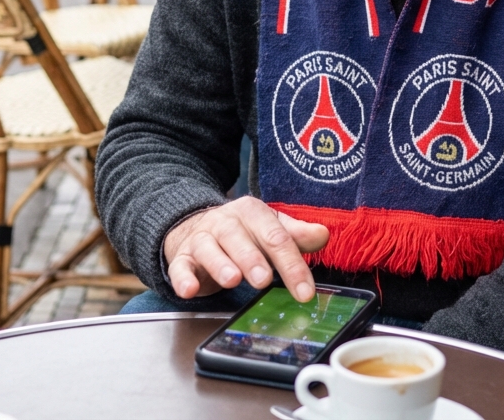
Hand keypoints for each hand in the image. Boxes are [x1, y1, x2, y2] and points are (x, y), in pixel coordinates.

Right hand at [163, 196, 328, 300]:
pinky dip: (183, 279)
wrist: (197, 227)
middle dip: (252, 259)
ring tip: (232, 279)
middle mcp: (225, 222)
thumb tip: (323, 234)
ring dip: (220, 265)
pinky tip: (189, 290)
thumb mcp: (271, 229)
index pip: (275, 237)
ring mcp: (202, 239)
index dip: (292, 265)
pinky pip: (180, 267)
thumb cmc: (243, 233)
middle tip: (264, 279)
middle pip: (239, 239)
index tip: (305, 291)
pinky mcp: (182, 257)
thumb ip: (296, 235)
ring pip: (209, 249)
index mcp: (252, 213)